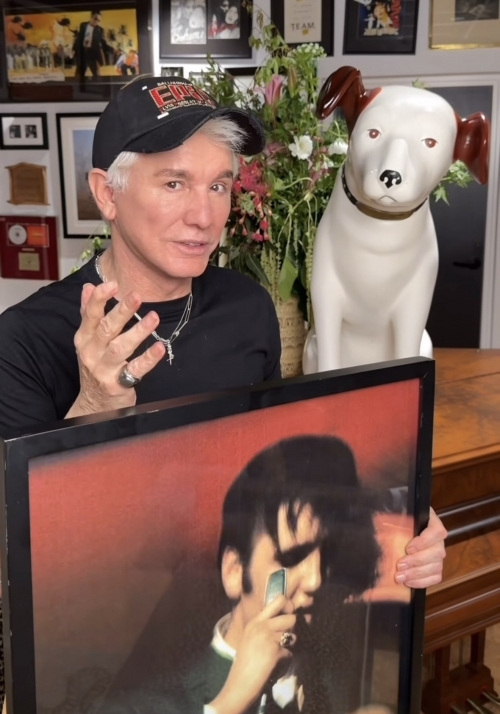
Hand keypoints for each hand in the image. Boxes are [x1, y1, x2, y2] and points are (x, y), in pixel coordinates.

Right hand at [66, 282, 165, 417]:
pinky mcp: (118, 385)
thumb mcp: (87, 341)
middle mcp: (92, 353)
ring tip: (154, 317)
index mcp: (84, 339)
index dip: (99, 298)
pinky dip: (148, 359)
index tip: (112, 283)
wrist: (93, 405)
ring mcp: (104, 370)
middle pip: (106, 329)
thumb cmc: (94, 366)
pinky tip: (159, 347)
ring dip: (138, 332)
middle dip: (121, 311)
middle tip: (137, 296)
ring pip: (121, 348)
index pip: (89, 315)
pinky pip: (135, 370)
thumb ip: (88, 314)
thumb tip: (88, 286)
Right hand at [208, 595, 295, 713]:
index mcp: (256, 621)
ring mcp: (268, 637)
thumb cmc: (246, 665)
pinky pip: (291, 653)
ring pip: (294, 636)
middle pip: (292, 618)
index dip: (290, 607)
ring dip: (293, 646)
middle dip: (296, 629)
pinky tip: (276, 666)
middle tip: (292, 639)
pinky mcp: (276, 651)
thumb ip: (266, 629)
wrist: (240, 685)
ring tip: (282, 654)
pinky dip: (287, 661)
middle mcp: (262, 626)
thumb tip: (291, 622)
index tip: (291, 616)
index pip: (280, 600)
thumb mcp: (251, 640)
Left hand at [395, 507, 446, 587]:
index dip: (424, 542)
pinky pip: (435, 577)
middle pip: (437, 552)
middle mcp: (438, 539)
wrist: (401, 528)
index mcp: (431, 522)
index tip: (408, 548)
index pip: (436, 532)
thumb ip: (391, 519)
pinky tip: (408, 582)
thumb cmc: (398, 519)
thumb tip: (378, 522)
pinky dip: (422, 582)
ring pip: (436, 566)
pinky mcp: (435, 567)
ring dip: (417, 574)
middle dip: (417, 561)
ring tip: (400, 577)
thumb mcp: (395, 515)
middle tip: (399, 565)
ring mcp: (438, 554)